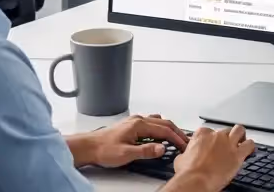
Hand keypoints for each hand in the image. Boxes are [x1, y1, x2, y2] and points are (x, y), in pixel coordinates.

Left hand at [68, 114, 187, 167]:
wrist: (88, 147)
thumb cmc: (103, 150)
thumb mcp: (126, 154)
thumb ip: (145, 151)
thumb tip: (162, 149)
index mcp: (139, 124)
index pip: (165, 130)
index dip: (176, 138)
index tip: (184, 145)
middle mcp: (138, 120)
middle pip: (164, 123)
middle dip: (176, 132)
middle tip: (185, 141)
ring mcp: (134, 122)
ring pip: (158, 122)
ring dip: (168, 129)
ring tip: (175, 138)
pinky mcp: (130, 126)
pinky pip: (151, 124)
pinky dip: (159, 129)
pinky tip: (158, 136)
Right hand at [172, 125, 257, 190]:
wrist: (197, 181)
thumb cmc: (188, 172)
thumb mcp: (181, 159)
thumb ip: (187, 153)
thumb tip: (186, 156)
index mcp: (202, 135)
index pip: (209, 130)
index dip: (211, 139)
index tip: (211, 145)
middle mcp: (217, 136)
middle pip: (225, 130)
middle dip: (226, 137)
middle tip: (225, 146)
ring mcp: (228, 143)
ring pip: (239, 130)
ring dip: (240, 136)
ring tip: (240, 142)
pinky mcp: (238, 154)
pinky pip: (250, 144)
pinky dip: (250, 146)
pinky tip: (249, 150)